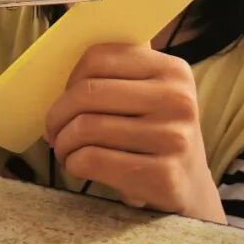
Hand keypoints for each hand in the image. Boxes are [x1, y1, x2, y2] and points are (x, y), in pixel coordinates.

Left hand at [44, 44, 224, 220]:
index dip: (69, 79)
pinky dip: (74, 163)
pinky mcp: (163, 175)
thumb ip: (121, 71)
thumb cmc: (156, 135)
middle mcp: (177, 100)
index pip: (99, 58)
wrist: (190, 188)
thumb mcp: (152, 95)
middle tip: (53, 131)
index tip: (65, 98)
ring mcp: (173, 138)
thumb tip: (62, 54)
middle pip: (88, 92)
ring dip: (63, 143)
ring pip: (87, 128)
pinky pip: (94, 160)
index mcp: (172, 70)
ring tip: (65, 151)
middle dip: (57, 114)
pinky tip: (77, 166)